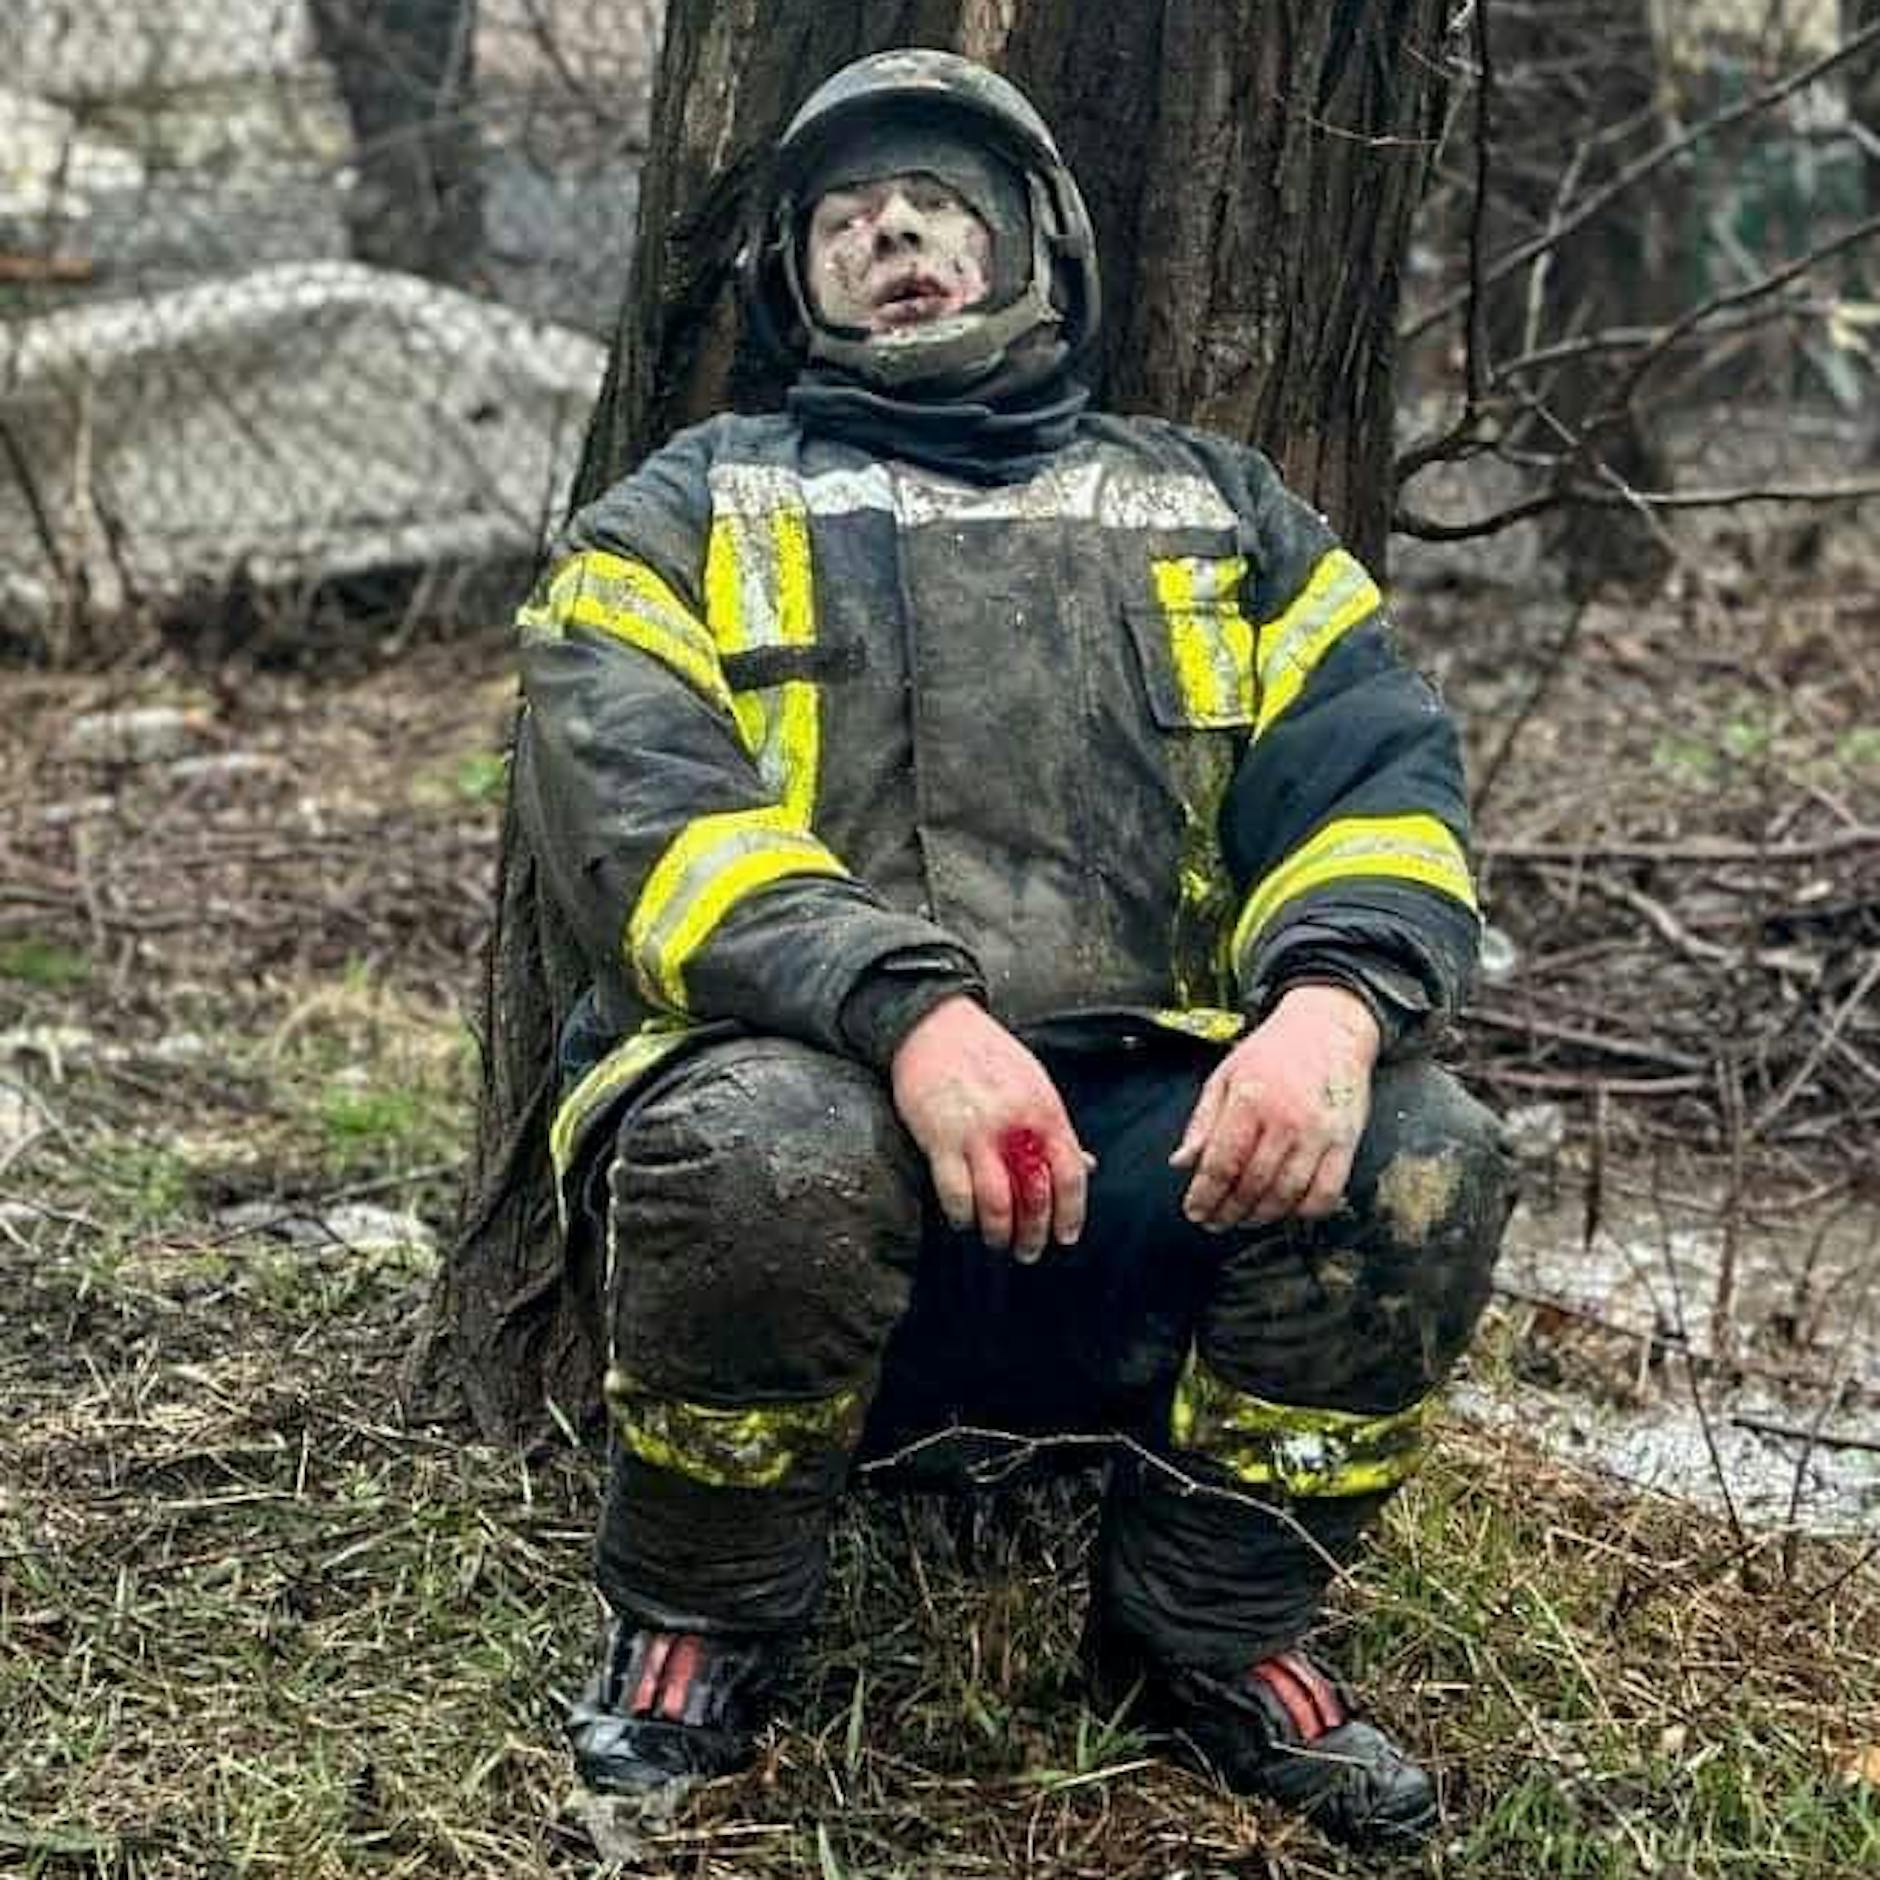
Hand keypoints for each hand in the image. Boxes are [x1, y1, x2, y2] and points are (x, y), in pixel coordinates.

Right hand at [889, 996, 1092, 1260]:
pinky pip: (955, 1194)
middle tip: (1028, 1252)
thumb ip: (1056, 1129)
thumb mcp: (1035, 1084)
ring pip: (996, 1204)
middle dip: (1034, 1234)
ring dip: (998, 1233)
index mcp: (1045, 1111)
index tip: (1066, 1237)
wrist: (935, 1024)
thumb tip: (1087, 1165)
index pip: (1070, 1174)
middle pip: (1035, 1198)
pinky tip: (963, 1220)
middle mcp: (1015, 1126)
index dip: (1072, 1213)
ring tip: (996, 1241)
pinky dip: (961, 1216)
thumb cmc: (988, 1056)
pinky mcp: (940, 1138)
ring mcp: (977, 1134)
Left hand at [1170, 985, 1378, 1230]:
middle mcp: (1286, 1120)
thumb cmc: (1272, 1052)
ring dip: (1261, 1216)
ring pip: (1287, 1195)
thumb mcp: (1225, 1076)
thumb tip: (1180, 1163)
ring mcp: (1319, 1134)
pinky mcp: (1346, 1143)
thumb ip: (1202, 1122)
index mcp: (1250, 1100)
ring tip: (1244, 1219)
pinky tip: (1286, 1210)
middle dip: (1228, 1211)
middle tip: (1214, 1221)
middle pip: (1252, 1185)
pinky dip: (1304, 1211)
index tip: (1194, 1211)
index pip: (1221, 1163)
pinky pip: (1326, 1193)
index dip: (1205, 1194)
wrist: (1329, 1028)